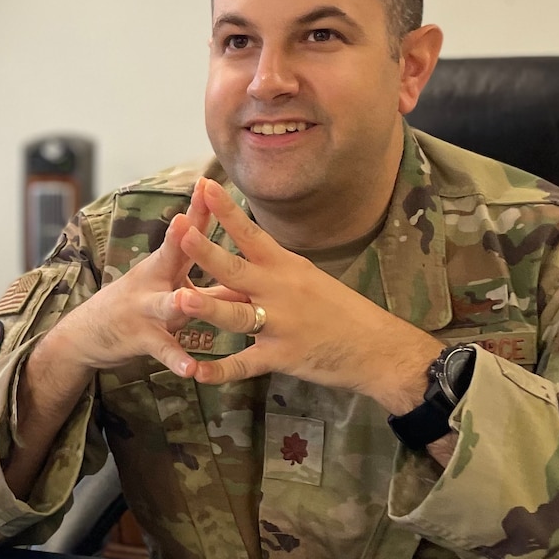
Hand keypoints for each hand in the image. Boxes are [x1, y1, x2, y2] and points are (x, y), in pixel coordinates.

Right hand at [42, 181, 212, 378]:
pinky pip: (162, 350)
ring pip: (165, 305)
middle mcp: (153, 282)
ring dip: (176, 302)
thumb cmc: (137, 302)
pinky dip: (176, 359)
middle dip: (181, 240)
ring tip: (186, 299)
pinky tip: (191, 369)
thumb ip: (201, 273)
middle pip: (170, 257)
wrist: (88, 333)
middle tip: (188, 221)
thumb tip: (245, 264)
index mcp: (164, 265)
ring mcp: (145, 310)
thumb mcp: (166, 282)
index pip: (184, 233)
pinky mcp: (141, 339)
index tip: (209, 183)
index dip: (196, 209)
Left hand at [173, 179, 443, 411]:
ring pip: (236, 315)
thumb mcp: (306, 280)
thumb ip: (267, 274)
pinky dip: (220, 372)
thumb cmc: (340, 310)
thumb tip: (228, 268)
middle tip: (180, 231)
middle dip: (206, 251)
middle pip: (236, 268)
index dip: (226, 211)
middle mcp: (280, 290)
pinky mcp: (281, 356)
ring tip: (181, 299)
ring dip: (208, 307)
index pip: (251, 234)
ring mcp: (280, 324)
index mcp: (286, 266)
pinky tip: (196, 373)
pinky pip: (245, 365)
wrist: (377, 346)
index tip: (204, 185)